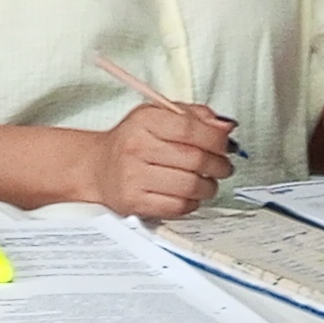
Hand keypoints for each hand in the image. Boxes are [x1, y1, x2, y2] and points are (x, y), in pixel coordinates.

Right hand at [83, 98, 232, 218]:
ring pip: (190, 185)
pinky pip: (178, 206)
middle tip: (224, 165)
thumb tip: (226, 127)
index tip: (226, 144)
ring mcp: (134, 177)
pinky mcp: (135, 203)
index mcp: (145, 121)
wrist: (98, 168)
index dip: (216, 138)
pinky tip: (191, 195)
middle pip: (194, 159)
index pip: (190, 128)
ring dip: (209, 186)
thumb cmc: (133, 141)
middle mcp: (137, 147)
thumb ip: (194, 116)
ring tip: (209, 182)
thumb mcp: (158, 116)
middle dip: (219, 164)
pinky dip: (193, 202)